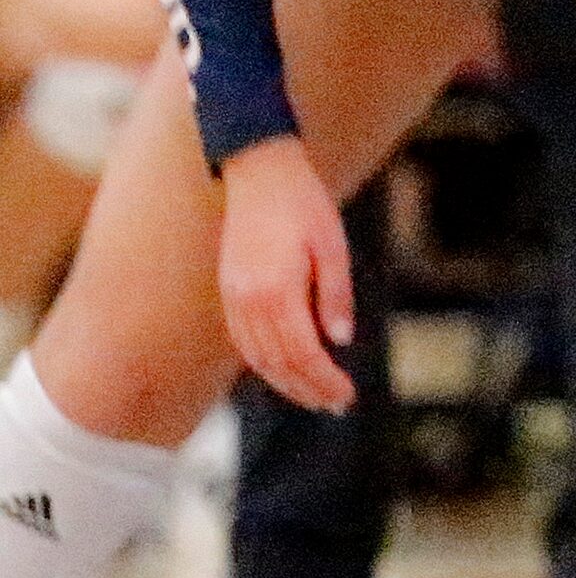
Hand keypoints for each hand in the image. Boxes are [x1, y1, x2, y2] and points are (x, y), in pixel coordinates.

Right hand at [217, 138, 355, 412]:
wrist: (260, 173)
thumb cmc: (304, 204)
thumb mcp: (333, 245)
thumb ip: (335, 294)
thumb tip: (340, 340)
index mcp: (277, 290)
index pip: (302, 352)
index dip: (323, 379)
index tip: (345, 395)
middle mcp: (249, 300)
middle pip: (278, 363)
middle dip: (307, 389)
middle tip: (335, 405)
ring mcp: (233, 297)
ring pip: (257, 357)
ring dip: (285, 383)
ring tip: (314, 397)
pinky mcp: (228, 292)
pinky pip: (243, 341)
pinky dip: (264, 363)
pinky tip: (285, 370)